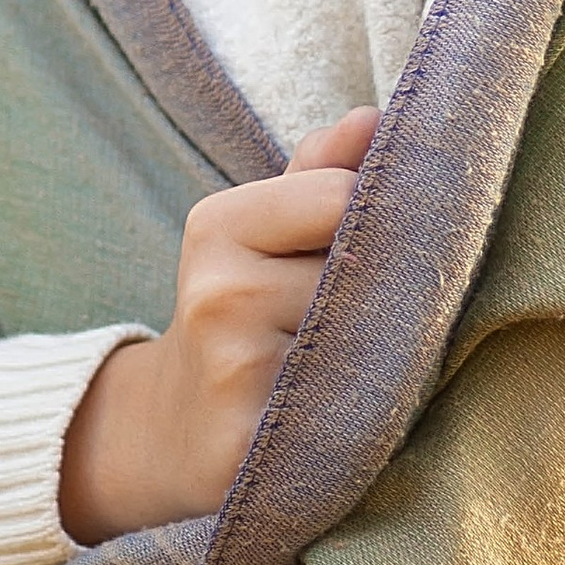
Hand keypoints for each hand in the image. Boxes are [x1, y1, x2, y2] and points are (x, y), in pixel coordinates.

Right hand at [58, 107, 376, 544]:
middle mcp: (218, 293)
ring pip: (367, 342)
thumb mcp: (264, 233)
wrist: (174, 432)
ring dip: (387, 356)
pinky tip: (350, 415)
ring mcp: (233, 373)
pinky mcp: (252, 448)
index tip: (389, 246)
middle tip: (389, 317)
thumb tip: (373, 116)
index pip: (346, 196)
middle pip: (364, 272)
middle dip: (390, 294)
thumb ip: (321, 173)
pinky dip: (367, 414)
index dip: (383, 222)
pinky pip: (350, 416)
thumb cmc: (242, 315)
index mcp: (218, 226)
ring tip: (364, 368)